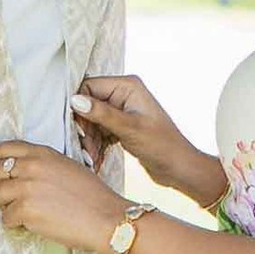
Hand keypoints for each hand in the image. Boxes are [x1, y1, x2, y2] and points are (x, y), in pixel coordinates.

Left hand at [0, 136, 121, 249]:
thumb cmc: (93, 197)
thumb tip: (25, 173)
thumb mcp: (68, 167)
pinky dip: (15, 224)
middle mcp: (32, 166)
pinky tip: (31, 224)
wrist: (107, 218)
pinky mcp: (25, 209)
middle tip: (16, 198)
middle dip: (3, 186)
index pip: (4, 149)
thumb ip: (44, 165)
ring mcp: (27, 187)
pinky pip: (5, 218)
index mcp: (42, 153)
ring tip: (23, 212)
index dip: (4, 164)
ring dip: (7, 206)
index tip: (11, 176)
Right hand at [71, 73, 221, 206]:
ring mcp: (122, 110)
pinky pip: (99, 131)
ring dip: (89, 140)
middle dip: (85, 128)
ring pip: (92, 120)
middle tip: (86, 149)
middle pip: (88, 105)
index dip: (80, 108)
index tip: (79, 130)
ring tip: (92, 158)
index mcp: (128, 86)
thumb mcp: (130, 128)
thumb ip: (102, 113)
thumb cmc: (162, 145)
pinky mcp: (121, 125)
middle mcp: (124, 94)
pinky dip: (96, 144)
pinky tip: (97, 159)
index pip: (89, 87)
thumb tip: (76, 100)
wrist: (178, 167)